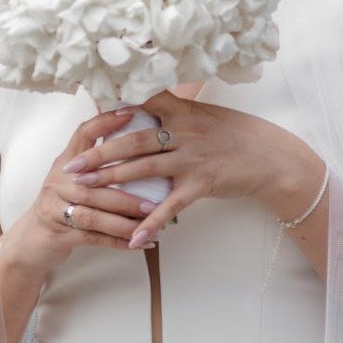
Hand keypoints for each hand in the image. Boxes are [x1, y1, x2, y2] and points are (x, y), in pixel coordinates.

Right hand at [8, 108, 159, 272]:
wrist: (31, 240)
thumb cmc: (62, 204)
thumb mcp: (73, 177)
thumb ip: (97, 161)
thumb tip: (137, 140)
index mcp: (65, 162)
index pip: (83, 134)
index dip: (105, 122)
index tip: (131, 113)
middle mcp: (58, 181)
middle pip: (93, 183)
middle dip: (127, 193)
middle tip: (156, 201)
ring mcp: (55, 208)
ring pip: (93, 215)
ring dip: (124, 221)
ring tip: (151, 223)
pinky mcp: (58, 233)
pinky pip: (93, 238)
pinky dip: (117, 242)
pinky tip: (139, 243)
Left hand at [61, 91, 314, 248]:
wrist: (271, 156)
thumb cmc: (237, 134)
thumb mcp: (205, 114)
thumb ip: (175, 111)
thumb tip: (145, 106)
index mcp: (182, 111)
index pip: (140, 105)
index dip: (110, 112)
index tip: (84, 120)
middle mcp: (183, 131)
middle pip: (132, 140)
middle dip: (98, 153)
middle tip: (71, 165)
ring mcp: (192, 157)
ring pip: (144, 169)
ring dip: (111, 181)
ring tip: (84, 190)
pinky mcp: (202, 183)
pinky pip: (171, 206)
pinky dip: (150, 222)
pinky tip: (132, 237)